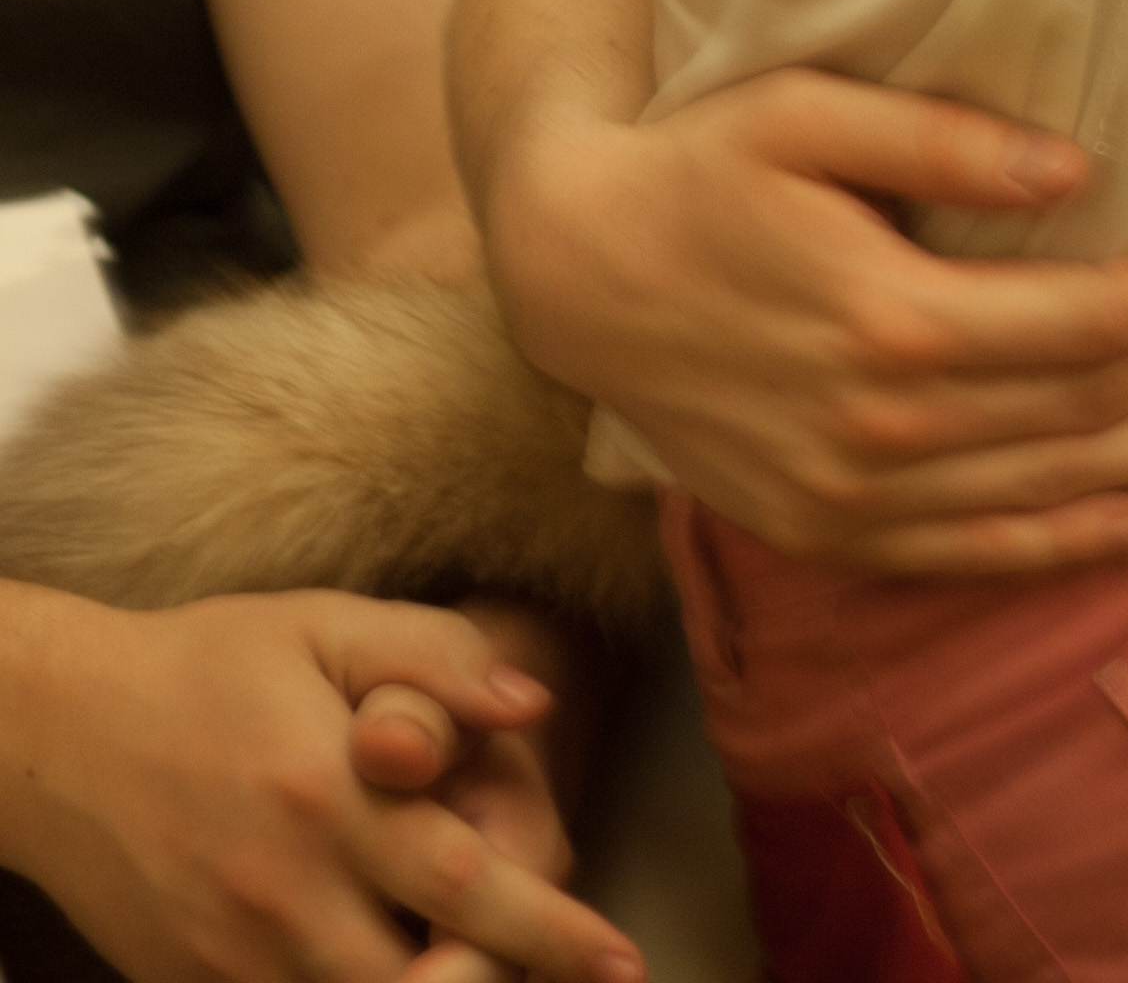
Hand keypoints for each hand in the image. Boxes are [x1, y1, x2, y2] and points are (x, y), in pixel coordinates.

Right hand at [0, 589, 638, 982]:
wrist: (61, 735)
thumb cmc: (210, 665)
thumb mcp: (325, 624)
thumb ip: (436, 657)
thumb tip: (534, 704)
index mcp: (332, 796)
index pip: (469, 884)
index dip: (554, 932)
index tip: (623, 958)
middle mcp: (287, 892)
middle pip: (424, 981)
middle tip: (584, 977)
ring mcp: (236, 956)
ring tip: (486, 971)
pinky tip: (394, 968)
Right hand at [483, 68, 1127, 579]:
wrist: (575, 273)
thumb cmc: (699, 169)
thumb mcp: (807, 112)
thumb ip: (944, 142)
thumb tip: (1076, 170)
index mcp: (894, 319)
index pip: (1083, 322)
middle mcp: (884, 428)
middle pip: (1082, 410)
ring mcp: (852, 495)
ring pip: (1042, 490)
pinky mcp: (823, 531)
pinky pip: (965, 556)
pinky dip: (1057, 549)